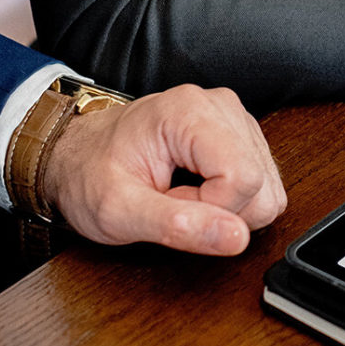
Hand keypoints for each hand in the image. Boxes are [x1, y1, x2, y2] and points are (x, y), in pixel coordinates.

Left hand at [43, 84, 286, 254]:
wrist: (76, 155)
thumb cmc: (89, 175)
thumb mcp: (117, 211)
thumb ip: (178, 225)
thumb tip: (237, 237)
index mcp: (190, 112)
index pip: (243, 179)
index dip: (211, 210)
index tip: (170, 204)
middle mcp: (221, 108)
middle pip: (262, 186)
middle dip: (222, 211)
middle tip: (174, 201)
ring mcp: (235, 120)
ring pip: (268, 190)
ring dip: (228, 208)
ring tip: (183, 194)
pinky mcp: (242, 137)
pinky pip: (262, 186)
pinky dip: (233, 201)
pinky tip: (198, 189)